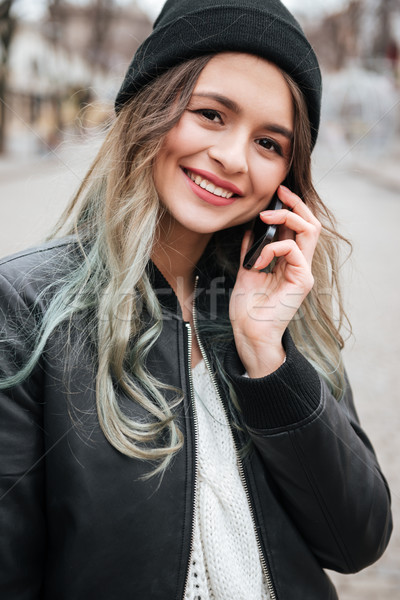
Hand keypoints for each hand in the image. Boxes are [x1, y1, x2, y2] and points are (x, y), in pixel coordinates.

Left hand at [229, 185, 320, 377]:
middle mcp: (300, 265)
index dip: (291, 207)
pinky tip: (258, 259)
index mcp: (288, 262)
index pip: (298, 228)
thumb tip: (250, 230)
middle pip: (311, 224)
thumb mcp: (247, 271)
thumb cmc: (248, 308)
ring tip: (264, 218)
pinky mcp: (302, 281)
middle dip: (296, 203)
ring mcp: (303, 272)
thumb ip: (252, 251)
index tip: (277, 193)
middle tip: (279, 192)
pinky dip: (272, 248)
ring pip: (310, 230)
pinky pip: (293, 250)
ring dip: (286, 217)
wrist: (249, 333)